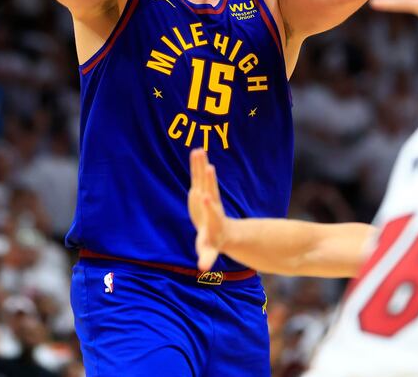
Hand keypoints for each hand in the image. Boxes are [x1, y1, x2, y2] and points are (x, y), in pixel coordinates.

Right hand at [188, 149, 226, 270]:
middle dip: (209, 181)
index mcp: (212, 219)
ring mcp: (206, 196)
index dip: (209, 206)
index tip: (206, 197)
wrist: (221, 231)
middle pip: (209, 191)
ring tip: (199, 152)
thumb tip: (203, 267)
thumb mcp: (210, 251)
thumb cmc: (214, 242)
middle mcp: (210, 205)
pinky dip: (196, 165)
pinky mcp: (200, 191)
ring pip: (204, 179)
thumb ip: (207, 257)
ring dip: (201, 166)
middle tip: (209, 168)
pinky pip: (198, 176)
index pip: (212, 212)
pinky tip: (196, 151)